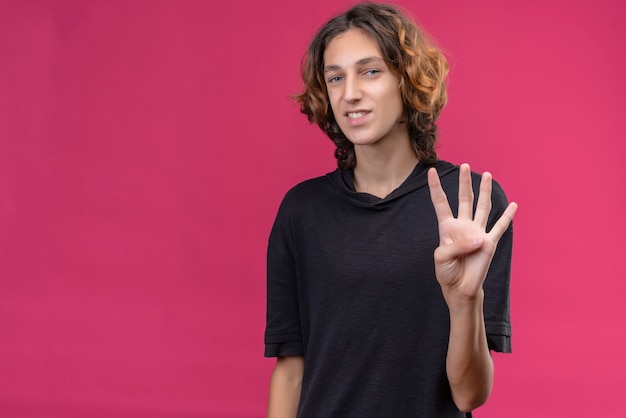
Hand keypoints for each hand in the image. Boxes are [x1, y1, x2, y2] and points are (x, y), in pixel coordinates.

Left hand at [428, 163, 517, 301]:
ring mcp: (477, 232)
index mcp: (447, 227)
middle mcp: (463, 226)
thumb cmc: (447, 272)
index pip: (441, 202)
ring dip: (485, 191)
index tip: (431, 171)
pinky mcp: (490, 243)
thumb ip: (458, 245)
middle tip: (464, 165)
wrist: (460, 288)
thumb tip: (480, 238)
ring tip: (486, 174)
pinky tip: (514, 205)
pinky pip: (500, 227)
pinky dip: (507, 216)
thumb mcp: (442, 257)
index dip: (435, 187)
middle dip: (464, 182)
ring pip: (482, 207)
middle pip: (464, 199)